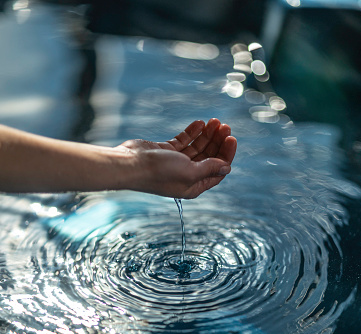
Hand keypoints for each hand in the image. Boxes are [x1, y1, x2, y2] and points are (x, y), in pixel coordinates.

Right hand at [117, 118, 236, 197]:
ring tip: (214, 121)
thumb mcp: (190, 171)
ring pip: (197, 147)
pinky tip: (200, 123)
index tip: (231, 138)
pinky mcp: (166, 151)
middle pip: (209, 157)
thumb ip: (209, 168)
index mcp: (193, 186)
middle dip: (218, 142)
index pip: (217, 170)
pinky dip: (192, 132)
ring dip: (207, 134)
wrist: (130, 164)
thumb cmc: (159, 172)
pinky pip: (184, 141)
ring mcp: (176, 162)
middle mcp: (186, 175)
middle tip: (225, 126)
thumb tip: (227, 168)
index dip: (226, 154)